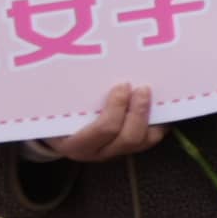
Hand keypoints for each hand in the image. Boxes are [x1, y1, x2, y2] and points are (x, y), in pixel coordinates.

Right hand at [42, 84, 162, 164]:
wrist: (57, 136)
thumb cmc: (56, 117)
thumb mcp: (56, 110)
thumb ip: (69, 96)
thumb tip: (84, 63)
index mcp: (76, 144)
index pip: (104, 129)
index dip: (118, 107)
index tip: (123, 85)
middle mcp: (98, 153)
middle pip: (129, 138)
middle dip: (140, 111)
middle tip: (143, 89)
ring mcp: (116, 154)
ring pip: (144, 141)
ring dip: (152, 116)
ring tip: (153, 95)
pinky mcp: (129, 150)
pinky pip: (151, 139)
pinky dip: (159, 122)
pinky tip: (160, 105)